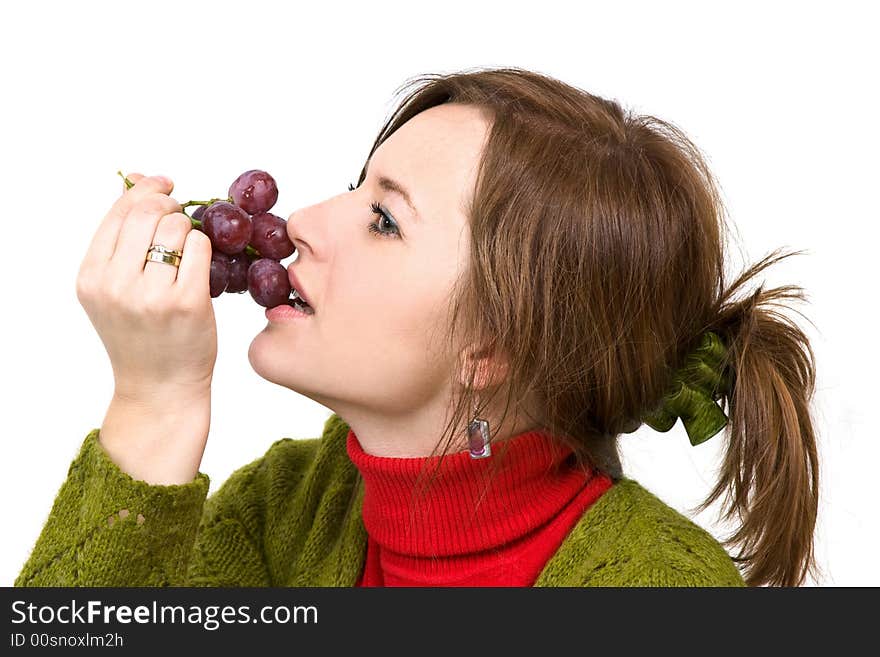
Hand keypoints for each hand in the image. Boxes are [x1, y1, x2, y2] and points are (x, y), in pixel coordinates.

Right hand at [76, 173, 217, 399]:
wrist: (159, 388)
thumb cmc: (141, 336)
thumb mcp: (113, 290)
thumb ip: (121, 240)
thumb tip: (137, 180)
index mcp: (91, 277)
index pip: (118, 213)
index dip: (144, 190)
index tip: (164, 184)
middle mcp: (116, 284)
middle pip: (149, 213)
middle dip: (170, 206)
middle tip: (181, 216)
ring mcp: (152, 294)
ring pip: (177, 228)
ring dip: (190, 230)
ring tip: (187, 252)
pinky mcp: (188, 302)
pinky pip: (202, 249)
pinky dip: (205, 250)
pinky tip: (201, 266)